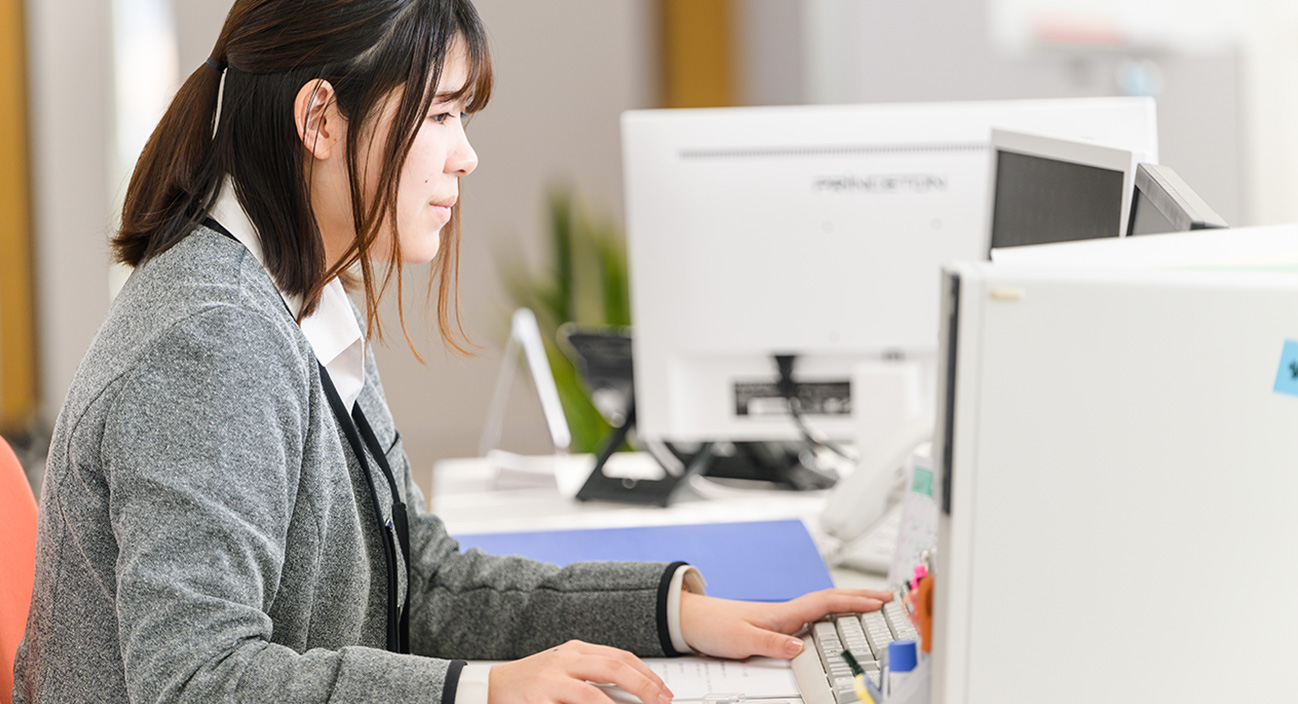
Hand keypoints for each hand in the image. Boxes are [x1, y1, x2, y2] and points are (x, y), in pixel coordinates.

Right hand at [488, 640, 673, 703]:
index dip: (646, 675)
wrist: (489, 687)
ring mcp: (549, 682)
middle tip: (660, 702)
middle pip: (613, 668)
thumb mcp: (565, 670)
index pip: (620, 657)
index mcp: (574, 651)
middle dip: (643, 687)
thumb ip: (594, 676)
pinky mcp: (536, 702)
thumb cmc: (532, 682)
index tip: (663, 691)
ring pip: (592, 695)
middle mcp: (564, 661)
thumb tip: (634, 691)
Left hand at [679, 588, 892, 659]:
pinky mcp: (777, 624)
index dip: (854, 602)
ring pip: (824, 606)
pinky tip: (837, 618)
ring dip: (849, 603)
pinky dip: (832, 613)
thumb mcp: (742, 640)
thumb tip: (800, 647)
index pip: (826, 603)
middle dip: (861, 597)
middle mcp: (786, 612)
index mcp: (782, 613)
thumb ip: (772, 644)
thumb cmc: (714, 626)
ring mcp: (783, 617)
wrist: (691, 620)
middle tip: (888, 597)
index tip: (879, 602)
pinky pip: (813, 615)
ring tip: (872, 604)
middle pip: (831, 600)